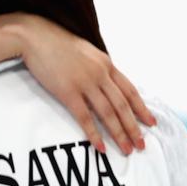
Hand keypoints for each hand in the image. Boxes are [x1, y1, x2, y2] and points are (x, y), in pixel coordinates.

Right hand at [6, 15, 155, 154]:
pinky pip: (85, 117)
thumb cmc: (60, 44)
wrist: (35, 36)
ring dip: (119, 133)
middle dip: (134, 127)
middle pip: (123, 105)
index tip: (151, 122)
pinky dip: (94, 133)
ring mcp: (85, 83)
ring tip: (127, 149)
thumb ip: (101, 68)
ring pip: (108, 113)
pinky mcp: (68, 92)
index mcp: (107, 65)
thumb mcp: (89, 53)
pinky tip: (100, 146)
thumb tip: (110, 82)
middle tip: (142, 144)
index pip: (130, 91)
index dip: (142, 108)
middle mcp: (101, 74)